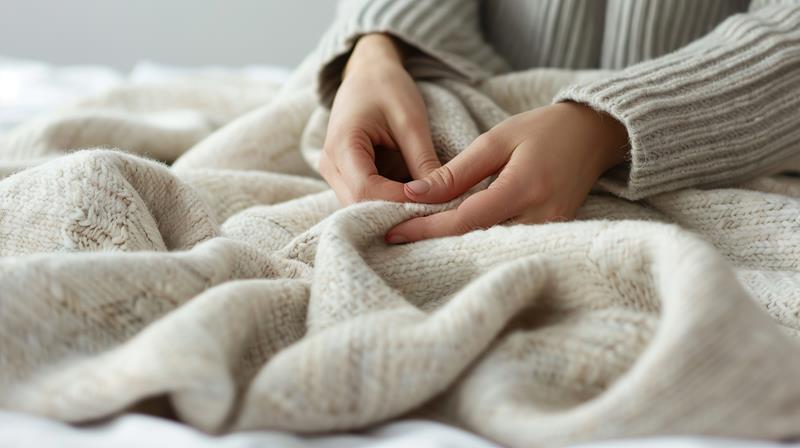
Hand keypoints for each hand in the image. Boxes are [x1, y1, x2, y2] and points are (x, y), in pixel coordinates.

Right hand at [319, 33, 439, 204]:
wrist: (368, 71)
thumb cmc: (388, 88)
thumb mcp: (412, 121)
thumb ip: (423, 161)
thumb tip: (440, 198)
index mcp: (341, 145)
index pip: (366, 190)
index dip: (399, 202)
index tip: (433, 201)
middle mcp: (329, 165)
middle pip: (359, 205)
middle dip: (396, 211)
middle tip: (433, 209)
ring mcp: (334, 173)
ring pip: (361, 207)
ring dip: (393, 209)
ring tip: (426, 203)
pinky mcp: (345, 176)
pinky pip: (365, 199)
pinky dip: (389, 201)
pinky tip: (414, 197)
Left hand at [385, 102, 628, 243]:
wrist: (593, 136)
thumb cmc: (543, 130)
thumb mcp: (496, 140)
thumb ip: (457, 172)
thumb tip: (414, 194)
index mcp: (524, 188)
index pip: (465, 220)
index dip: (427, 229)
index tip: (393, 232)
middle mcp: (540, 217)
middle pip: (476, 243)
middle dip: (434, 244)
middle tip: (396, 241)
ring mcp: (550, 231)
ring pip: (491, 251)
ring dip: (453, 248)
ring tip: (416, 243)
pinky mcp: (552, 236)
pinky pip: (507, 248)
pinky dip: (476, 245)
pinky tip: (450, 241)